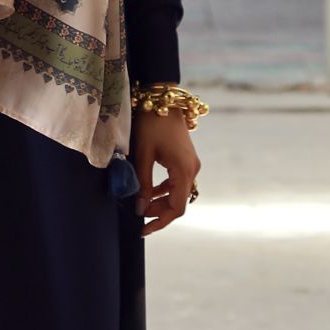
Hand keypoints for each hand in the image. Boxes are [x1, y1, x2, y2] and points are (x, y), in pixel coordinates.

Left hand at [131, 112, 199, 235]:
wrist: (163, 101)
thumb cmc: (151, 125)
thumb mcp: (143, 156)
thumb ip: (143, 184)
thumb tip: (140, 209)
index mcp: (184, 171)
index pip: (177, 207)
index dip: (161, 221)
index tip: (143, 229)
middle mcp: (192, 170)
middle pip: (178, 202)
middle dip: (158, 212)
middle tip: (137, 214)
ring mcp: (191, 165)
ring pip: (177, 193)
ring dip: (160, 201)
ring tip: (141, 204)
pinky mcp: (186, 160)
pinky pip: (177, 182)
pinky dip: (164, 190)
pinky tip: (150, 191)